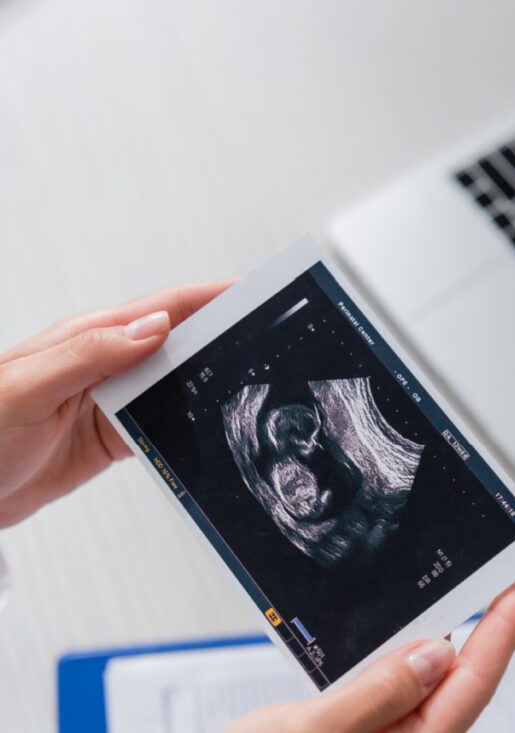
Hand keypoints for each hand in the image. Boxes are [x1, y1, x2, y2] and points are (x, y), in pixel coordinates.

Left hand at [0, 282, 229, 526]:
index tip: (253, 293)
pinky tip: (210, 429)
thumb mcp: (27, 387)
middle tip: (270, 340)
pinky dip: (189, 426)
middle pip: (178, 343)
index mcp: (88, 337)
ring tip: (253, 382)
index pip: (162, 309)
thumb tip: (151, 327)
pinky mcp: (111, 438)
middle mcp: (105, 364)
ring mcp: (110, 402)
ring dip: (210, 382)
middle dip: (224, 336)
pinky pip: (161, 427)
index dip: (211, 297)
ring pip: (175, 385)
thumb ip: (89, 355)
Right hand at [74, 571, 514, 732]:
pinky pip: (397, 694)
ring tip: (474, 594)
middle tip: (512, 577)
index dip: (505, 629)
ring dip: (453, 640)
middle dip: (491, 628)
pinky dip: (410, 658)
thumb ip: (378, 692)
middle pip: (462, 684)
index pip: (472, 685)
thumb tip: (438, 653)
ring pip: (430, 687)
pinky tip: (411, 635)